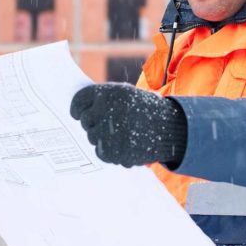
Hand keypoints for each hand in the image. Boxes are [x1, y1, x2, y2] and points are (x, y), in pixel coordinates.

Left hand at [70, 83, 186, 167]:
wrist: (170, 128)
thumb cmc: (146, 110)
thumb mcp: (126, 95)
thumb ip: (103, 100)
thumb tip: (78, 111)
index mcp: (109, 93)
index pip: (80, 99)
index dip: (76, 108)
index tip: (76, 114)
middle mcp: (106, 110)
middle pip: (85, 120)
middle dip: (92, 123)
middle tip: (107, 125)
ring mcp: (109, 131)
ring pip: (92, 137)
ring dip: (102, 137)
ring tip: (121, 134)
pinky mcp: (114, 151)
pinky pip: (100, 152)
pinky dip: (109, 151)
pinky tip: (123, 145)